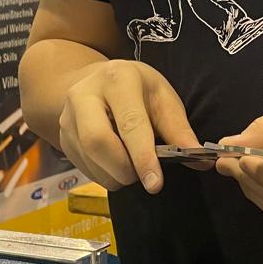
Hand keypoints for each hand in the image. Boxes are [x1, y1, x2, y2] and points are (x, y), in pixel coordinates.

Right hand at [59, 60, 201, 193]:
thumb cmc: (137, 89)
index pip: (129, 124)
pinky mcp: (62, 136)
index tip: (155, 184)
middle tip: (144, 177)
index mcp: (118, 79)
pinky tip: (117, 165)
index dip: (142, 157)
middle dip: (124, 169)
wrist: (97, 80)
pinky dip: (105, 175)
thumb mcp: (163, 97)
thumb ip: (179, 129)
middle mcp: (85, 94)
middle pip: (97, 142)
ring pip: (89, 159)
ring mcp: (68, 116)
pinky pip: (83, 167)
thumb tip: (200, 160)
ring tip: (133, 168)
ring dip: (115, 175)